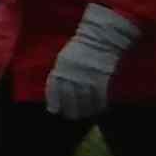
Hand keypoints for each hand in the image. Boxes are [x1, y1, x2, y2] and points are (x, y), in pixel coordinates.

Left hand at [44, 3, 140, 122]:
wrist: (99, 38)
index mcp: (60, 69)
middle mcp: (71, 76)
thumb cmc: (80, 48)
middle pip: (69, 99)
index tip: (55, 111)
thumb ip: (61, 74)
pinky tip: (100, 108)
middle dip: (70, 110)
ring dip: (85, 110)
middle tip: (72, 116)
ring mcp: (87, 78)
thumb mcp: (64, 58)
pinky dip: (100, 105)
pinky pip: (100, 97)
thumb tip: (58, 92)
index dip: (54, 103)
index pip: (54, 91)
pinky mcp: (101, 79)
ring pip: (85, 101)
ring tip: (86, 115)